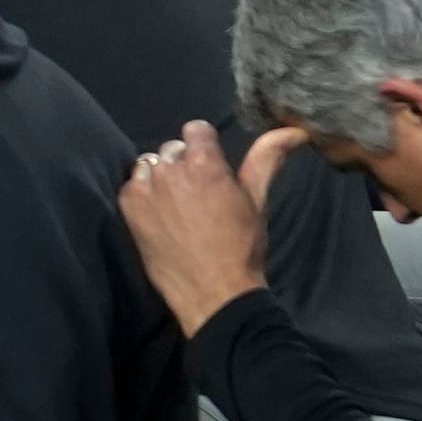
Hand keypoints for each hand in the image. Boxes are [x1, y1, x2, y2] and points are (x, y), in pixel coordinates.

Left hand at [119, 120, 283, 334]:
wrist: (212, 291)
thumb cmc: (241, 245)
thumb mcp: (257, 199)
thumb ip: (267, 159)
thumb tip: (292, 130)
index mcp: (204, 163)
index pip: (196, 129)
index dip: (205, 144)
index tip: (211, 163)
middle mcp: (171, 170)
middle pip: (173, 148)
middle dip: (186, 163)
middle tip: (199, 192)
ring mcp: (146, 188)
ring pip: (150, 164)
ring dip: (162, 176)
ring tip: (178, 204)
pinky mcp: (128, 207)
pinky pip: (132, 184)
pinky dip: (144, 193)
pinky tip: (160, 214)